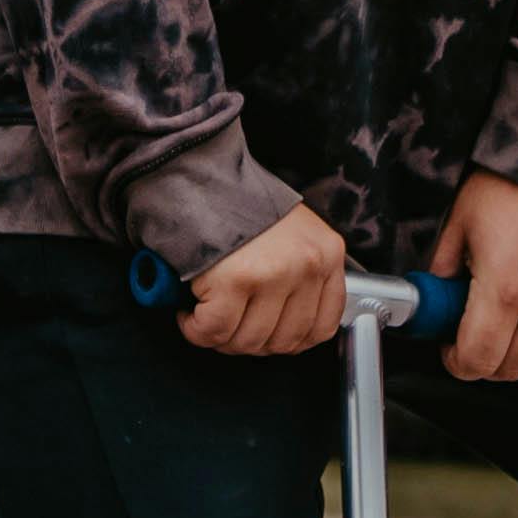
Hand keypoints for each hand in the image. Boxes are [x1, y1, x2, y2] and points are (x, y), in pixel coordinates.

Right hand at [177, 201, 348, 358]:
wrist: (198, 175)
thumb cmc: (239, 204)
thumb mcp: (293, 234)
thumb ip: (300, 274)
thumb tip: (284, 324)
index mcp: (327, 254)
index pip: (322, 327)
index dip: (289, 342)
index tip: (266, 337)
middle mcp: (307, 265)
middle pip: (282, 341)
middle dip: (249, 342)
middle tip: (227, 326)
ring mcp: (273, 274)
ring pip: (247, 341)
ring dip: (220, 338)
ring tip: (206, 317)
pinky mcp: (235, 281)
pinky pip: (214, 330)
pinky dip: (196, 330)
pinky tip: (190, 314)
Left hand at [426, 169, 517, 381]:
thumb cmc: (510, 185)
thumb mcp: (460, 223)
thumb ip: (443, 268)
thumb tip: (434, 299)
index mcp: (503, 289)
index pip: (478, 359)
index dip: (458, 364)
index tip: (452, 351)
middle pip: (512, 368)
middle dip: (486, 364)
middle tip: (476, 343)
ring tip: (510, 344)